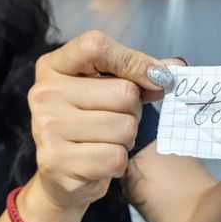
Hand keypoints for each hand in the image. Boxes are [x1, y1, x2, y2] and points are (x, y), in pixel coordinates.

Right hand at [24, 31, 176, 220]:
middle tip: (116, 120)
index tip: (157, 78)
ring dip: (126, 139)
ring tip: (106, 141)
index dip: (134, 61)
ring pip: (124, 127)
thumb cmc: (90, 124)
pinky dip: (118, 162)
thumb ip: (141, 75)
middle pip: (123, 92)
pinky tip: (99, 161)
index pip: (96, 46)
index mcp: (54, 66)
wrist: (61, 175)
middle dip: (134, 111)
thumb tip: (176, 69)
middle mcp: (44, 93)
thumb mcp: (111, 90)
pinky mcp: (56, 161)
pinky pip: (115, 157)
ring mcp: (46, 128)